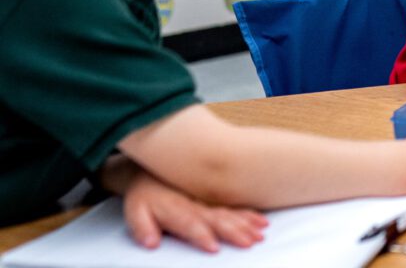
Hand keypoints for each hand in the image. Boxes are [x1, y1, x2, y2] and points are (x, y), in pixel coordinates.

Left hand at [123, 170, 266, 252]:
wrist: (154, 168)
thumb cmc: (144, 195)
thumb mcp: (134, 211)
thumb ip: (141, 227)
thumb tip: (150, 243)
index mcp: (176, 210)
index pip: (190, 224)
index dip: (202, 235)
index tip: (214, 247)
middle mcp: (196, 206)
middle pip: (217, 219)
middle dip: (234, 231)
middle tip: (250, 242)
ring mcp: (208, 202)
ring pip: (230, 213)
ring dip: (246, 223)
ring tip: (261, 233)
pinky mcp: (214, 201)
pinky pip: (234, 208)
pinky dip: (249, 214)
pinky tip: (261, 221)